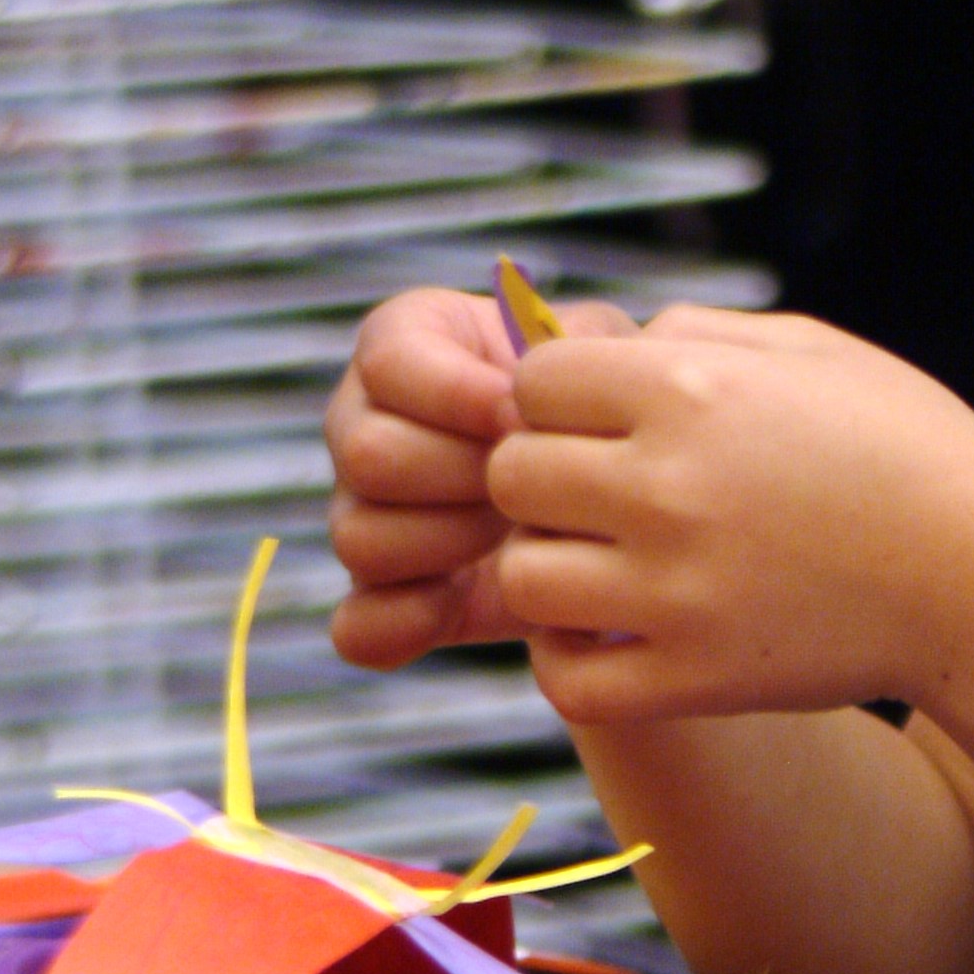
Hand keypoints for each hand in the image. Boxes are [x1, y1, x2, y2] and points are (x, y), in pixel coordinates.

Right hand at [325, 285, 634, 667]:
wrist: (616, 502)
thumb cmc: (603, 412)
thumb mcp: (604, 360)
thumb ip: (574, 355)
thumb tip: (515, 409)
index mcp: (403, 348)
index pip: (387, 363)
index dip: (457, 395)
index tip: (523, 419)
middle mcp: (360, 425)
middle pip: (366, 454)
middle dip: (461, 476)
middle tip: (531, 488)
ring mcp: (357, 513)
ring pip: (359, 537)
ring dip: (448, 544)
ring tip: (516, 538)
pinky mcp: (378, 598)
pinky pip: (357, 624)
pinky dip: (408, 621)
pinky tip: (465, 598)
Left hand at [487, 306, 973, 719]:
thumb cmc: (906, 451)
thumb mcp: (812, 350)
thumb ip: (696, 334)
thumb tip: (604, 343)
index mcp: (692, 389)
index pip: (533, 382)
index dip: (553, 398)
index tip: (594, 421)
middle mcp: (670, 486)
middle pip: (512, 475)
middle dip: (541, 477)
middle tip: (592, 495)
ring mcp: (677, 592)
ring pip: (521, 577)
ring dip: (546, 568)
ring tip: (597, 565)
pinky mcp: (695, 678)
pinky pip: (564, 681)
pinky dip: (566, 661)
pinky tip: (604, 635)